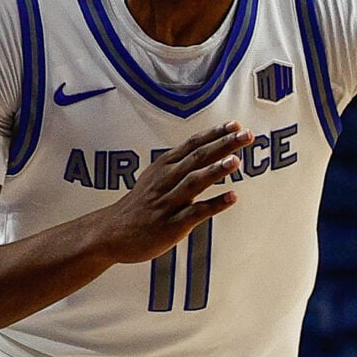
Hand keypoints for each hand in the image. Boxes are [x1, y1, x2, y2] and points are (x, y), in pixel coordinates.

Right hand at [84, 123, 247, 263]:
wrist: (111, 233)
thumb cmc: (140, 204)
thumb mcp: (155, 176)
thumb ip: (180, 163)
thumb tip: (206, 148)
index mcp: (164, 166)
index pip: (193, 144)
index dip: (214, 133)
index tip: (235, 124)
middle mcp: (166, 180)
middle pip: (197, 157)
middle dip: (223, 144)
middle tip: (245, 134)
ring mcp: (169, 202)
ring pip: (194, 181)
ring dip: (216, 170)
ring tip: (236, 160)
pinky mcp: (172, 224)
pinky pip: (196, 212)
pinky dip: (215, 204)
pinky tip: (233, 197)